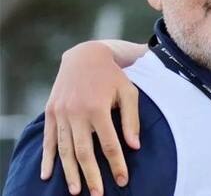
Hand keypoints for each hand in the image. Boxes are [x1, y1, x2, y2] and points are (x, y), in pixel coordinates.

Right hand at [40, 41, 140, 195]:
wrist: (85, 56)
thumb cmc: (113, 76)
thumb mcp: (129, 92)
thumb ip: (131, 120)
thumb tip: (134, 147)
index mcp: (98, 108)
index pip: (109, 144)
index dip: (116, 164)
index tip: (122, 180)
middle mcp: (77, 113)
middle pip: (84, 152)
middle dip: (91, 175)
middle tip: (98, 195)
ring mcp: (61, 113)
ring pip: (65, 149)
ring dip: (69, 172)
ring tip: (76, 191)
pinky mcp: (51, 112)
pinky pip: (48, 140)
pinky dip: (47, 158)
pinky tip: (47, 175)